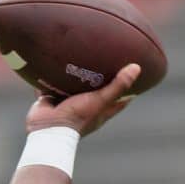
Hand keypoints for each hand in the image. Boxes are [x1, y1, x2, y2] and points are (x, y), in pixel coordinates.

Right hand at [26, 63, 141, 135]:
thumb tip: (137, 68)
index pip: (120, 99)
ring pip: (73, 86)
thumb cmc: (77, 117)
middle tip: (104, 58)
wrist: (47, 128)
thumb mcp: (100, 99)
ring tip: (79, 55)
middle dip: (99, 77)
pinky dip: (52, 76)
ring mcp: (68, 104)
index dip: (127, 88)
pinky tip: (54, 60)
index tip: (132, 73)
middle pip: (96, 90)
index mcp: (101, 111)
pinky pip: (52, 85)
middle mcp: (86, 108)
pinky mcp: (51, 100)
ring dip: (75, 75)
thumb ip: (117, 86)